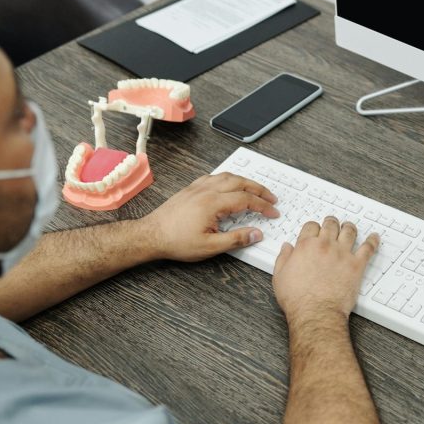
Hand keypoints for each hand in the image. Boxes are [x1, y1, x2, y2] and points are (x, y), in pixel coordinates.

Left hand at [141, 172, 278, 261]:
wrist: (151, 235)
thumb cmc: (176, 241)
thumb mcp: (210, 247)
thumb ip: (236, 239)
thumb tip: (256, 234)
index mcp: (213, 203)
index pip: (246, 199)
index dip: (263, 205)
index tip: (273, 212)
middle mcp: (206, 191)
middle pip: (240, 182)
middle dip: (259, 189)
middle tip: (271, 197)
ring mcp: (197, 188)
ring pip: (227, 176)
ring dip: (245, 181)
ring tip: (255, 189)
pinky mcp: (190, 190)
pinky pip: (213, 177)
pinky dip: (227, 178)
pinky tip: (229, 184)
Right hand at [273, 216, 379, 322]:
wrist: (316, 312)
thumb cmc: (298, 299)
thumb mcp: (280, 276)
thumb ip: (284, 258)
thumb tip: (287, 247)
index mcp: (306, 246)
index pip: (311, 226)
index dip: (313, 226)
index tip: (314, 229)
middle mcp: (325, 246)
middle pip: (331, 225)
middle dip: (331, 222)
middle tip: (332, 223)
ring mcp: (342, 254)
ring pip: (349, 231)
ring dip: (349, 227)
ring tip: (349, 226)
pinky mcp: (356, 265)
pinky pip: (368, 248)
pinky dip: (372, 241)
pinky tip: (374, 237)